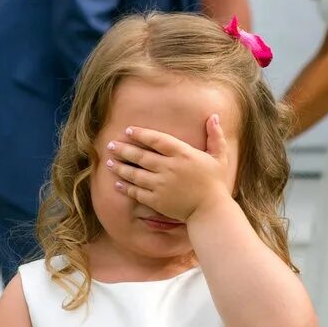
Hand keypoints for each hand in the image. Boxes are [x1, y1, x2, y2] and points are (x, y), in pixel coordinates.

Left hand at [106, 115, 233, 221]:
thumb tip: (213, 115)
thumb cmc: (216, 183)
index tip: (128, 130)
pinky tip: (117, 183)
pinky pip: (137, 192)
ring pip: (135, 174)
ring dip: (120, 167)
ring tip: (108, 162)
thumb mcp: (220, 156)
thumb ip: (215, 135)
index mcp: (183, 154)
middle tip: (111, 145)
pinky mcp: (157, 201)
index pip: (157, 139)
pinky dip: (126, 187)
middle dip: (123, 149)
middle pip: (141, 156)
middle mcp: (169, 168)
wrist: (211, 210)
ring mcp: (161, 185)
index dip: (141, 134)